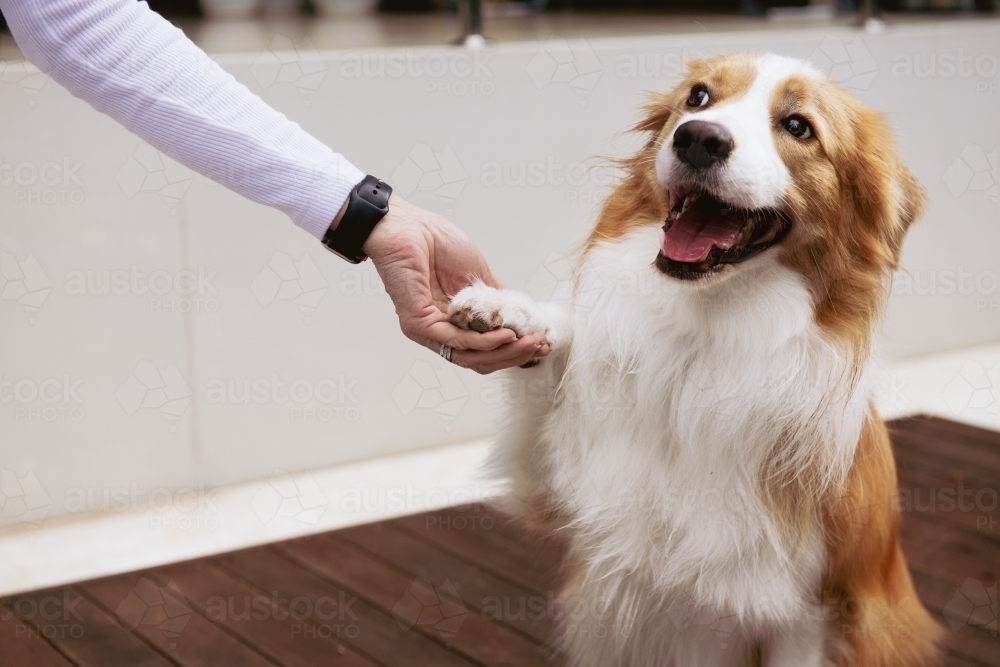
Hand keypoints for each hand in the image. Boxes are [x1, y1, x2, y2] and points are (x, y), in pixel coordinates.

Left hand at [363, 195, 549, 373]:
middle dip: (514, 355)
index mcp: (452, 320)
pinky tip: (506, 334)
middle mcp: (439, 330)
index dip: (514, 349)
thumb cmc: (434, 241)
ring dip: (505, 352)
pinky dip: (485, 342)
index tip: (540, 341)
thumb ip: (497, 297)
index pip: (485, 348)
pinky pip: (456, 342)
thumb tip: (522, 314)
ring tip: (528, 341)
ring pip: (471, 357)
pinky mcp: (418, 324)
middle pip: (481, 359)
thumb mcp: (478, 273)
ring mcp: (427, 330)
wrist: (407, 224)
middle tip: (539, 345)